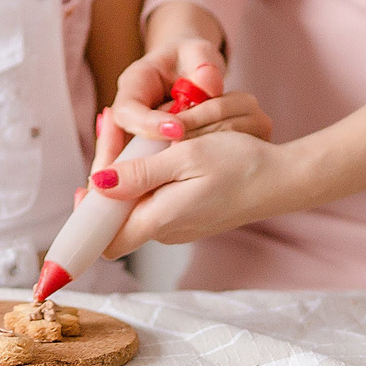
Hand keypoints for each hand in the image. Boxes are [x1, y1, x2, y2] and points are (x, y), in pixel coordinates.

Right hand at [91, 43, 270, 171]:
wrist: (187, 69)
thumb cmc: (192, 58)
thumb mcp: (199, 53)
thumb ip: (204, 65)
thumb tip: (209, 83)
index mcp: (133, 83)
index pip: (129, 110)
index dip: (148, 124)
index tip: (178, 131)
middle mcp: (127, 113)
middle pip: (120, 145)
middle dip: (139, 161)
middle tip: (169, 170)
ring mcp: (135, 135)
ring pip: (129, 163)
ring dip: (146, 177)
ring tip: (172, 187)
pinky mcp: (148, 151)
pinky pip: (146, 170)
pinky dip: (158, 183)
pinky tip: (179, 192)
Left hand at [91, 129, 300, 256]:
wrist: (282, 178)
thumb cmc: (239, 165)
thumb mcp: (185, 158)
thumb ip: (140, 173)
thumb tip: (97, 184)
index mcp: (159, 219)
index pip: (106, 241)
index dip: (87, 218)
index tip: (83, 183)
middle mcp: (165, 229)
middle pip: (116, 213)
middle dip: (108, 171)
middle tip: (112, 123)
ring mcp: (177, 223)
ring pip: (135, 201)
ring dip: (129, 167)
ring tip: (134, 128)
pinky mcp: (188, 213)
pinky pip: (155, 196)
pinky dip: (149, 171)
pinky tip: (158, 144)